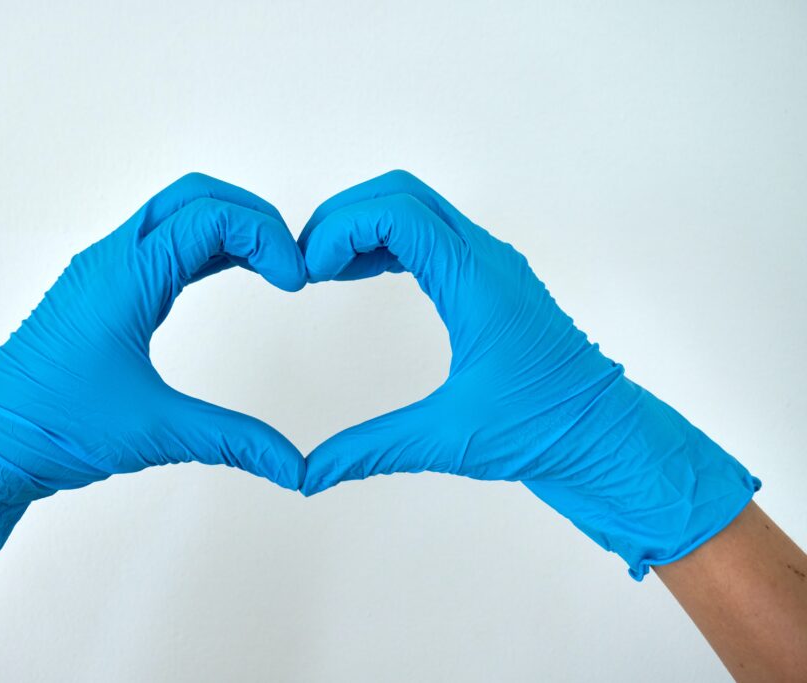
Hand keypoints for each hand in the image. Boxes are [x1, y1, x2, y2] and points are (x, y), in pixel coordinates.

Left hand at [0, 173, 307, 590]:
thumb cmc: (52, 427)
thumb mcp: (156, 432)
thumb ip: (234, 442)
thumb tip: (294, 466)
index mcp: (126, 277)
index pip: (211, 218)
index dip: (266, 237)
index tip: (295, 281)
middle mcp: (111, 259)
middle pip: (194, 196)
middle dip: (251, 215)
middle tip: (289, 258)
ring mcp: (101, 270)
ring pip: (174, 214)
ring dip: (226, 227)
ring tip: (270, 265)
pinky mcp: (97, 290)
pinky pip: (158, 243)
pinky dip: (201, 246)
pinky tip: (227, 272)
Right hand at [298, 170, 758, 577]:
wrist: (608, 438)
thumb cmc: (547, 431)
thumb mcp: (449, 440)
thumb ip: (370, 450)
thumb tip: (309, 473)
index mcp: (477, 283)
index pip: (398, 212)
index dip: (340, 229)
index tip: (308, 271)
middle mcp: (486, 260)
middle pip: (402, 193)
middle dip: (344, 216)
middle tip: (305, 262)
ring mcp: (491, 265)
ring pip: (416, 208)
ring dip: (364, 226)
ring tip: (322, 268)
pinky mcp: (491, 281)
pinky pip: (430, 236)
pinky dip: (386, 243)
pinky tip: (357, 275)